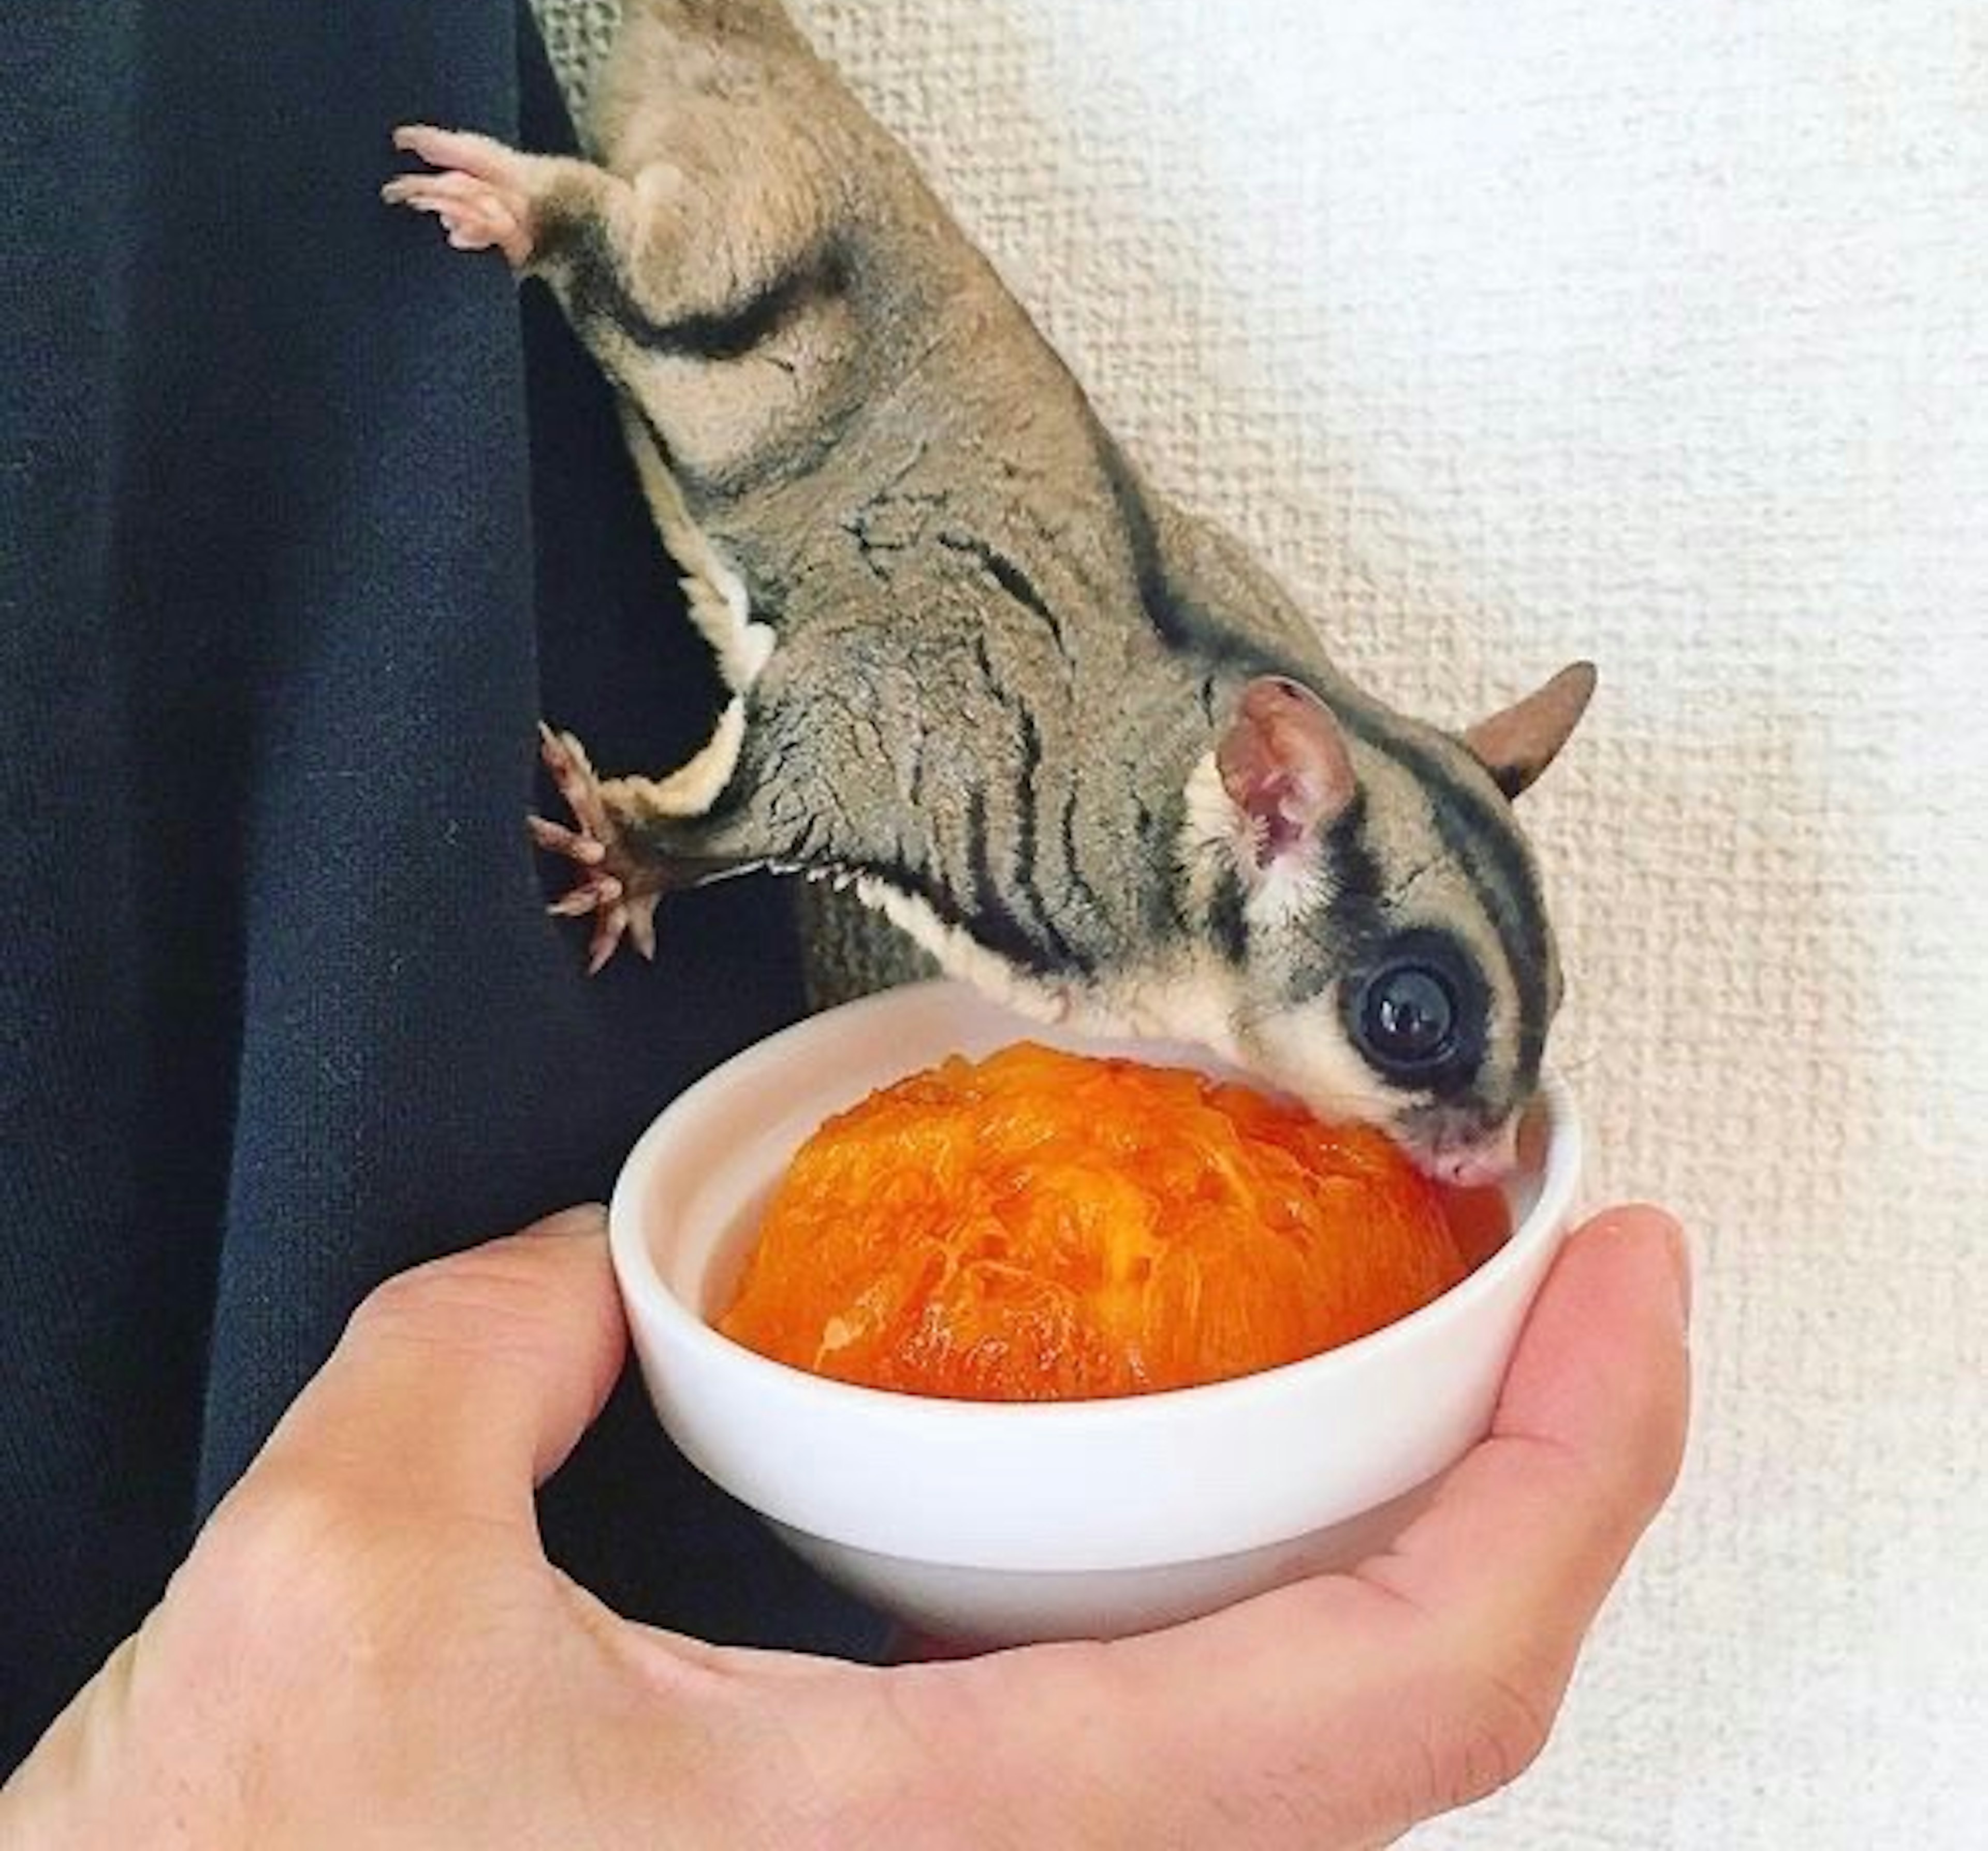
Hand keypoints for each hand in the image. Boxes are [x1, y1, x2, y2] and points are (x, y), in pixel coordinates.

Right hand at [1, 1199, 1688, 1848]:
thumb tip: (586, 1274)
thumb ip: (484, 1355)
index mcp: (950, 1836)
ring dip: (1422, 1524)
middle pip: (1428, 1714)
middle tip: (1552, 1265)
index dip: (1573, 1475)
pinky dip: (1273, 1590)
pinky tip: (1208, 1473)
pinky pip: (1194, 1746)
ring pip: (1327, 1743)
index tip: (1625, 1282)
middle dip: (1547, 1469)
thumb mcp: (335, 1573)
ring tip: (1422, 1333)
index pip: (1400, 1688)